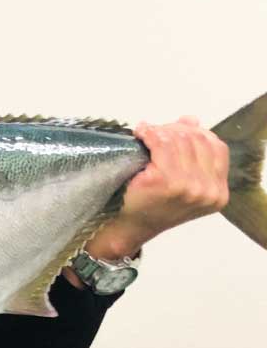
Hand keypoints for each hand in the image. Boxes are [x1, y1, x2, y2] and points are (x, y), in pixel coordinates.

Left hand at [90, 116, 229, 257]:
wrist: (129, 227)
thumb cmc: (151, 204)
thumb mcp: (180, 181)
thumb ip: (191, 152)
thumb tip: (191, 120)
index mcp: (218, 192)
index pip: (217, 147)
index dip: (196, 133)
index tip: (177, 128)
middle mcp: (208, 191)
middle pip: (198, 141)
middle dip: (175, 130)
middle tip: (156, 129)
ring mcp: (188, 187)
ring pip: (179, 140)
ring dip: (161, 131)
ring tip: (147, 132)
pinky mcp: (165, 182)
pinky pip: (161, 145)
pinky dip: (150, 134)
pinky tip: (141, 134)